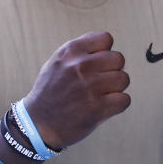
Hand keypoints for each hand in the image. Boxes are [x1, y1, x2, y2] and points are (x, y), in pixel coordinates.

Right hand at [23, 32, 130, 148]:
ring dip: (116, 88)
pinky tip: (105, 106)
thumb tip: (107, 47)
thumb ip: (80, 51)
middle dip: (113, 70)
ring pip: (124, 79)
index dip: (105, 52)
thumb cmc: (50, 93)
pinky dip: (118, 104)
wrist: (37, 124)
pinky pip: (125, 99)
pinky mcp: (97, 108)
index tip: (98, 64)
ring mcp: (89, 88)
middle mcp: (80, 67)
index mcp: (70, 52)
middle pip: (118, 59)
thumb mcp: (57, 62)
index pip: (106, 39)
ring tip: (102, 94)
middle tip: (102, 81)